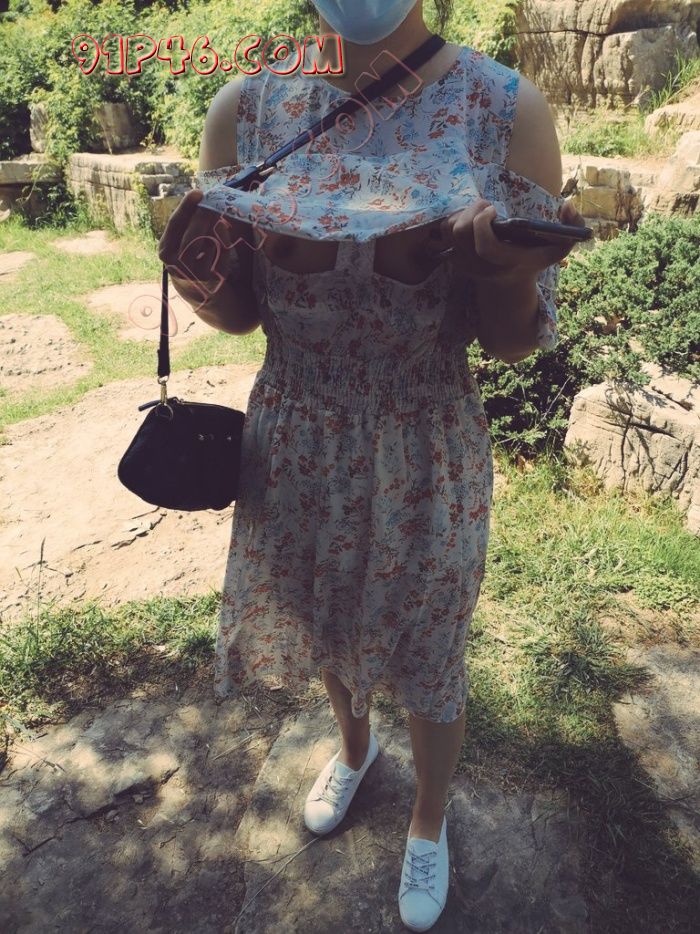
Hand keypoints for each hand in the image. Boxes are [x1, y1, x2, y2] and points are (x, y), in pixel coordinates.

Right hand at [157, 189, 254, 301]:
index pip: (174, 225)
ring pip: (208, 243)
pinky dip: (224, 239)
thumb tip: (201, 198)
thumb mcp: (183, 243)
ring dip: (215, 225)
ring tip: (220, 214)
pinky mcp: (212, 278)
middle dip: (204, 215)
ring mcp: (195, 274)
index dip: (186, 207)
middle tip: (214, 201)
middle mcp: (176, 265)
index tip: (197, 193)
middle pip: (191, 235)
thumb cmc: (193, 259)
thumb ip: (188, 224)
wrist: (204, 292)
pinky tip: (226, 229)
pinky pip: (220, 253)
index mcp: (166, 251)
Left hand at [427, 198, 585, 283]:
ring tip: (480, 213)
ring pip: (450, 231)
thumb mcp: (560, 247)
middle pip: (461, 233)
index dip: (483, 224)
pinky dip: (455, 221)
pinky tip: (471, 221)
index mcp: (505, 262)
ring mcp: (464, 264)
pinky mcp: (453, 260)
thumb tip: (566, 204)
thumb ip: (572, 227)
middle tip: (487, 207)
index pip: (484, 246)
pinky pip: (445, 234)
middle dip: (472, 211)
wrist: (507, 286)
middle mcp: (481, 265)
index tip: (494, 210)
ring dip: (463, 214)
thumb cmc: (534, 260)